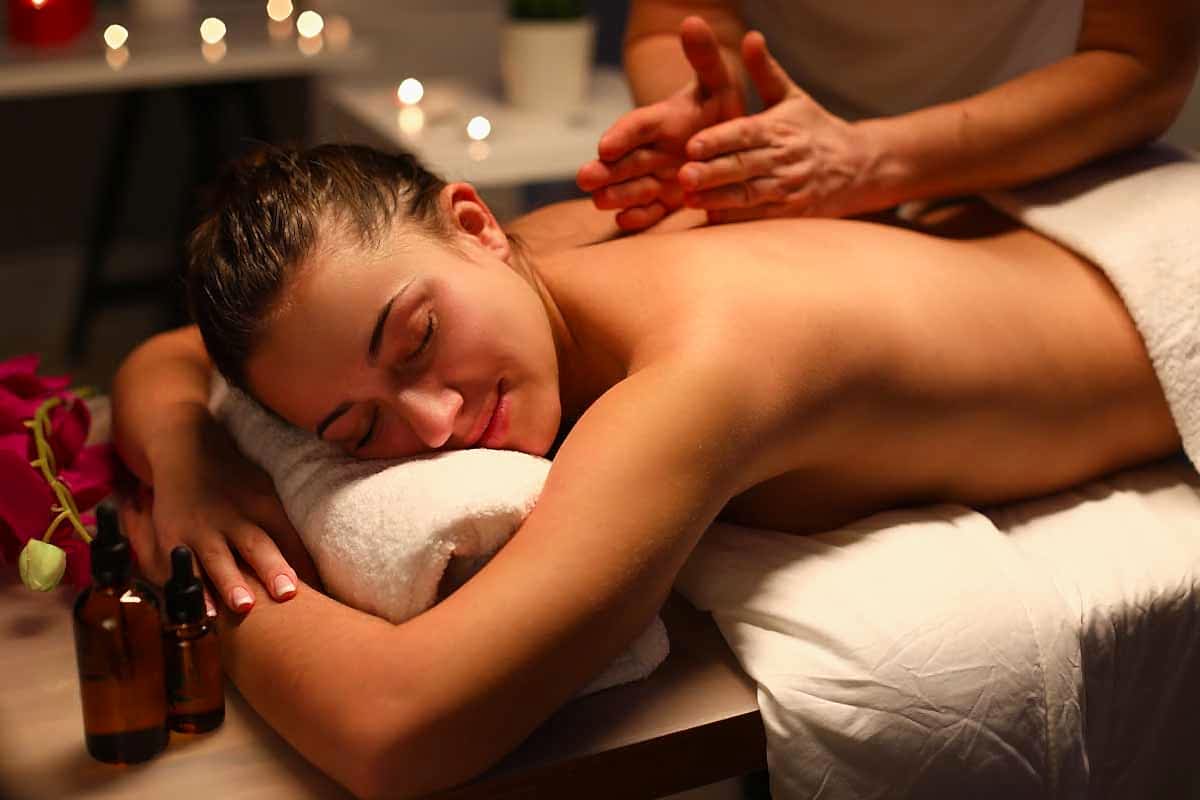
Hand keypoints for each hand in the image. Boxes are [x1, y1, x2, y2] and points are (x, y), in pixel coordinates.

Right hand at [133, 410, 314, 613]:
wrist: (186, 450)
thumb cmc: (236, 483)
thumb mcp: (265, 494)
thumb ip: (285, 530)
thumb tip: (315, 572)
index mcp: (263, 505)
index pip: (289, 538)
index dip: (304, 565)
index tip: (324, 592)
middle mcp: (234, 516)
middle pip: (255, 543)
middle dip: (271, 568)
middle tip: (287, 594)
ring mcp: (201, 528)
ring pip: (217, 558)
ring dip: (230, 583)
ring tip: (244, 607)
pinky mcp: (173, 537)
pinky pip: (183, 567)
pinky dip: (192, 589)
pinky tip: (201, 610)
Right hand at [576, 16, 743, 231]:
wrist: (732, 145)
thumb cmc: (721, 109)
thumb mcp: (718, 81)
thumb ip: (704, 56)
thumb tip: (692, 20)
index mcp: (661, 120)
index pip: (637, 125)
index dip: (622, 135)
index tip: (606, 145)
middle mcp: (652, 150)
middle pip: (625, 160)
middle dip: (605, 170)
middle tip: (586, 178)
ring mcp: (656, 177)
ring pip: (631, 186)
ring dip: (618, 193)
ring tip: (601, 200)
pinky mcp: (665, 201)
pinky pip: (649, 211)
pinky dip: (638, 217)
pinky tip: (625, 221)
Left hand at [678, 31, 881, 221]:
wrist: (858, 166)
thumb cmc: (814, 128)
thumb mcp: (791, 96)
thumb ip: (765, 71)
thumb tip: (749, 37)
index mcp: (780, 128)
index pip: (746, 134)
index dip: (719, 140)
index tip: (693, 145)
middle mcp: (785, 159)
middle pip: (744, 166)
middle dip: (713, 172)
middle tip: (683, 175)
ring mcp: (789, 188)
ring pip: (750, 195)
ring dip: (718, 199)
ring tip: (689, 199)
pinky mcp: (792, 214)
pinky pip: (760, 218)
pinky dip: (736, 219)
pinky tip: (710, 217)